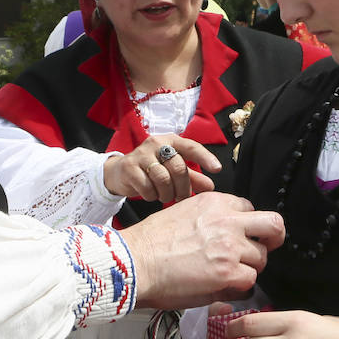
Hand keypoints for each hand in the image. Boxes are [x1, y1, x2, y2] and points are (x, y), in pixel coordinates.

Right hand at [104, 134, 219, 202]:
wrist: (120, 172)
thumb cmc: (152, 170)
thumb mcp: (173, 171)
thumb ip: (192, 177)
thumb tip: (210, 187)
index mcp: (171, 141)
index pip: (191, 146)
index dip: (205, 157)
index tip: (217, 169)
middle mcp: (156, 143)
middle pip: (178, 167)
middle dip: (183, 187)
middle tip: (182, 197)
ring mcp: (141, 154)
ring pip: (163, 179)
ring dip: (167, 194)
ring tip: (165, 196)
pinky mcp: (129, 167)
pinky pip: (147, 187)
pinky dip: (152, 195)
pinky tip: (151, 194)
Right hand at [121, 192, 283, 309]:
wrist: (134, 262)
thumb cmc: (149, 243)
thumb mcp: (182, 214)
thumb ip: (209, 220)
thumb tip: (226, 236)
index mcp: (214, 202)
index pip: (249, 209)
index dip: (249, 226)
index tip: (245, 236)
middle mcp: (227, 220)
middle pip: (273, 224)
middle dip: (273, 238)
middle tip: (265, 249)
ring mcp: (230, 246)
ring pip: (261, 258)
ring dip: (249, 268)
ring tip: (229, 275)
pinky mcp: (228, 272)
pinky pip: (251, 281)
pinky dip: (240, 287)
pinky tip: (223, 287)